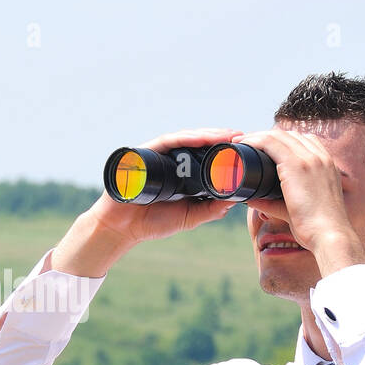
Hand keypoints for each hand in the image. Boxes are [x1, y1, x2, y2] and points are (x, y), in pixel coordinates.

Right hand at [50, 128, 242, 277]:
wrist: (122, 229)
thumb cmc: (151, 222)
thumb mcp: (189, 217)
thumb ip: (210, 209)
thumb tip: (235, 200)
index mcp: (182, 172)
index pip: (205, 155)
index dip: (223, 150)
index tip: (243, 147)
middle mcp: (171, 160)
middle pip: (197, 143)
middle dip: (218, 138)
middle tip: (239, 135)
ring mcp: (158, 156)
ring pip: (185, 139)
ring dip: (206, 135)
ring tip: (225, 135)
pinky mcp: (144, 154)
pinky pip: (166, 142)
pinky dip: (183, 139)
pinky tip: (199, 139)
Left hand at [235, 128, 364, 268]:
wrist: (329, 235)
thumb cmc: (315, 228)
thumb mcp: (294, 209)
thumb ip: (272, 203)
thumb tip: (250, 199)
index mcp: (326, 165)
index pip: (302, 141)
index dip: (281, 140)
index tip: (262, 147)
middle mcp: (320, 157)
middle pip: (289, 135)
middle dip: (266, 135)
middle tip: (246, 142)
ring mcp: (310, 158)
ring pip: (278, 136)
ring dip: (256, 136)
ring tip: (240, 141)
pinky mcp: (296, 165)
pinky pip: (270, 143)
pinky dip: (255, 141)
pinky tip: (244, 144)